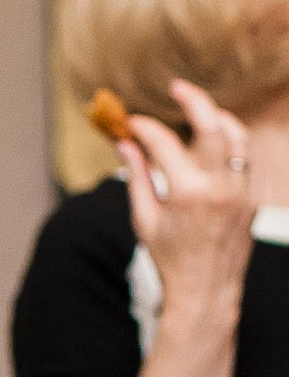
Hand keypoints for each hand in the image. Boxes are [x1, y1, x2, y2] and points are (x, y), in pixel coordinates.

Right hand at [121, 80, 258, 320]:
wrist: (206, 289)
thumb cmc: (169, 258)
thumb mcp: (145, 219)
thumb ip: (138, 176)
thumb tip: (125, 145)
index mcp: (186, 193)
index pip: (164, 144)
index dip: (145, 128)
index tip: (130, 123)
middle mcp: (219, 186)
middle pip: (213, 125)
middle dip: (194, 100)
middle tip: (177, 87)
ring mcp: (241, 190)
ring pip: (238, 135)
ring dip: (218, 117)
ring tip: (200, 110)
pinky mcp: (252, 195)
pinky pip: (245, 157)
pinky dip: (230, 142)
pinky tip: (215, 139)